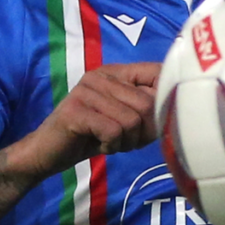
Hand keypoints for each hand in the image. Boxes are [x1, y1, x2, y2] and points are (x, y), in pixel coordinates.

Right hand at [25, 62, 160, 176]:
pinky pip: (113, 131)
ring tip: (109, 141)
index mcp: (115, 72)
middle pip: (147, 103)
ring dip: (125, 141)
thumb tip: (176, 107)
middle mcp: (100, 75)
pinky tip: (98, 144)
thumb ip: (146, 109)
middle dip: (141, 132)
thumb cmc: (91, 136)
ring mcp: (86, 90)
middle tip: (123, 140)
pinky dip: (111, 145)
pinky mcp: (75, 110)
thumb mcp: (124, 120)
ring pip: (131, 120)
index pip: (157, 71)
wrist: (47, 152)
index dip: (164, 98)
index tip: (154, 121)